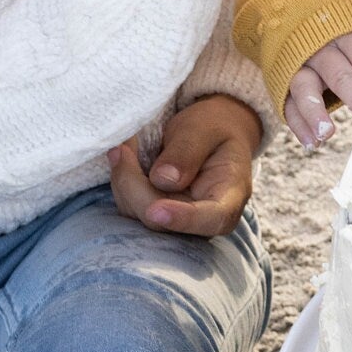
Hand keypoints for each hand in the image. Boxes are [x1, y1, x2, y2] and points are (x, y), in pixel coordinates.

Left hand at [109, 94, 260, 236]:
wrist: (208, 134)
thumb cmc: (212, 128)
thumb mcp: (204, 129)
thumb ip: (187, 151)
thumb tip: (162, 179)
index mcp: (230, 196)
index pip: (213, 219)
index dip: (184, 220)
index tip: (156, 211)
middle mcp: (205, 219)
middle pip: (164, 222)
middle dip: (135, 188)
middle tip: (122, 149)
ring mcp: (179, 222)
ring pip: (140, 217)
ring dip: (124, 183)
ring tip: (124, 148)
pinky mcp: (157, 217)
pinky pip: (130, 208)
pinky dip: (122, 184)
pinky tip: (123, 160)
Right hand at [284, 31, 351, 147]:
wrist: (298, 12)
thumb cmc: (345, 28)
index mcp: (347, 34)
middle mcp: (321, 49)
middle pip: (339, 75)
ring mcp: (299, 65)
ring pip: (304, 87)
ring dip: (314, 112)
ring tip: (326, 134)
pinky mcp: (283, 80)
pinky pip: (287, 103)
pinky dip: (297, 124)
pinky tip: (311, 142)